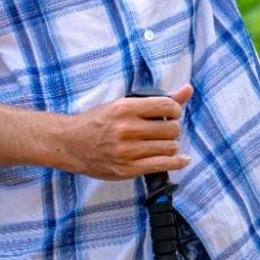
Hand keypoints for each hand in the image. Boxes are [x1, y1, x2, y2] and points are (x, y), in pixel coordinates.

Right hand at [53, 85, 193, 179]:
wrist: (70, 144)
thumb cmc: (97, 122)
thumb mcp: (122, 104)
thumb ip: (157, 99)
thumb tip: (188, 90)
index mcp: (124, 108)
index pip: (166, 106)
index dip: (175, 109)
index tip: (171, 113)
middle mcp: (126, 129)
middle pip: (172, 128)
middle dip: (173, 128)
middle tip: (165, 130)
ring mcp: (127, 151)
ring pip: (170, 147)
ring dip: (171, 145)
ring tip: (163, 143)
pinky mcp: (128, 169)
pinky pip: (163, 165)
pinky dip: (177, 162)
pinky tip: (181, 159)